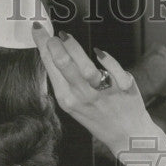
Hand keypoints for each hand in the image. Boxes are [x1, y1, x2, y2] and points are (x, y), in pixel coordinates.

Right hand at [32, 25, 165, 157]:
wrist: (127, 135)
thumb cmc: (99, 117)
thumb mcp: (74, 104)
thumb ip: (65, 81)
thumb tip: (54, 51)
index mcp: (67, 100)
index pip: (51, 68)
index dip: (42, 45)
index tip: (38, 30)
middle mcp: (83, 97)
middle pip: (64, 65)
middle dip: (55, 44)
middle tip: (52, 33)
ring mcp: (104, 93)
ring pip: (86, 67)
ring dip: (74, 48)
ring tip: (66, 37)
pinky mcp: (123, 88)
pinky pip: (114, 70)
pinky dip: (106, 59)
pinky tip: (99, 53)